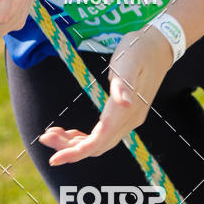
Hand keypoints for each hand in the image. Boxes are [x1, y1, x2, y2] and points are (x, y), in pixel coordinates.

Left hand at [38, 25, 173, 164]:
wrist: (158, 46)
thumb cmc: (138, 50)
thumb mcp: (127, 62)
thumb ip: (123, 84)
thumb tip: (125, 103)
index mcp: (127, 111)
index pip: (100, 140)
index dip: (77, 152)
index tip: (55, 158)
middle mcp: (130, 121)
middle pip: (97, 146)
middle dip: (69, 147)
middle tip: (45, 137)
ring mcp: (129, 120)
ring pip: (99, 143)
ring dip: (74, 143)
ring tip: (52, 134)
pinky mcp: (126, 115)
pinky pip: (103, 135)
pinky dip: (84, 137)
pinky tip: (70, 132)